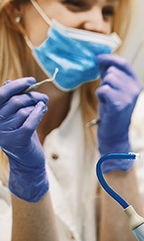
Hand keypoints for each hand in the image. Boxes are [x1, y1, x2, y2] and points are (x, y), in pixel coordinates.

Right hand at [0, 78, 48, 201]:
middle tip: (44, 97)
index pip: (0, 95)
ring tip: (43, 106)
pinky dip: (38, 113)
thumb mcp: (15, 116)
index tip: (31, 80)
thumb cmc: (22, 134)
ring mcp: (5, 133)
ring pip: (24, 111)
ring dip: (37, 106)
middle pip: (15, 101)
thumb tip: (9, 82)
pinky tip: (43, 109)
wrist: (26, 160)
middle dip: (32, 96)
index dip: (16, 85)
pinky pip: (30, 122)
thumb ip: (12, 100)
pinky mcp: (17, 140)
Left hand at [96, 54, 142, 171]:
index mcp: (136, 83)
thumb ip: (110, 73)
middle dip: (105, 80)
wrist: (115, 134)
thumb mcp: (114, 89)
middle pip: (113, 71)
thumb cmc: (112, 111)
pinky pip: (104, 89)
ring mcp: (129, 96)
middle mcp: (136, 88)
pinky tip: (105, 104)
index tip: (99, 58)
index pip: (124, 63)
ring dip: (102, 89)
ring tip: (107, 100)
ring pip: (108, 80)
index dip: (110, 58)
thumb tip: (100, 57)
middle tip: (108, 94)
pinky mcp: (120, 103)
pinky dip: (100, 96)